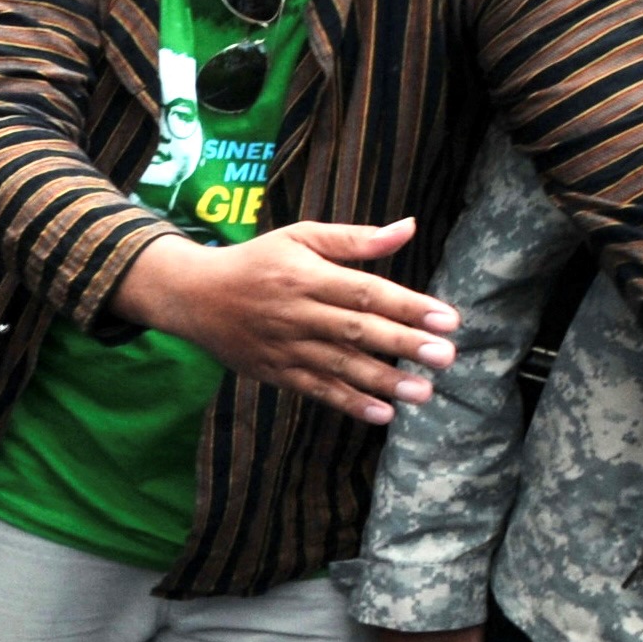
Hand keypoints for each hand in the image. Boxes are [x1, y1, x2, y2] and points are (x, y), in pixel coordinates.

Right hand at [113, 220, 460, 423]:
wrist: (194, 296)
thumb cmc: (258, 261)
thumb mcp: (301, 237)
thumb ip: (355, 239)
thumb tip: (408, 228)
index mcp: (307, 275)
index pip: (365, 292)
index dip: (408, 306)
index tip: (448, 318)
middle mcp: (297, 312)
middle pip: (357, 330)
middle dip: (404, 344)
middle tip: (446, 356)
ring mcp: (285, 346)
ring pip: (339, 365)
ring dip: (383, 381)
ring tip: (423, 392)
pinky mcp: (276, 372)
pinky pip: (316, 389)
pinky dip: (347, 402)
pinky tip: (381, 413)